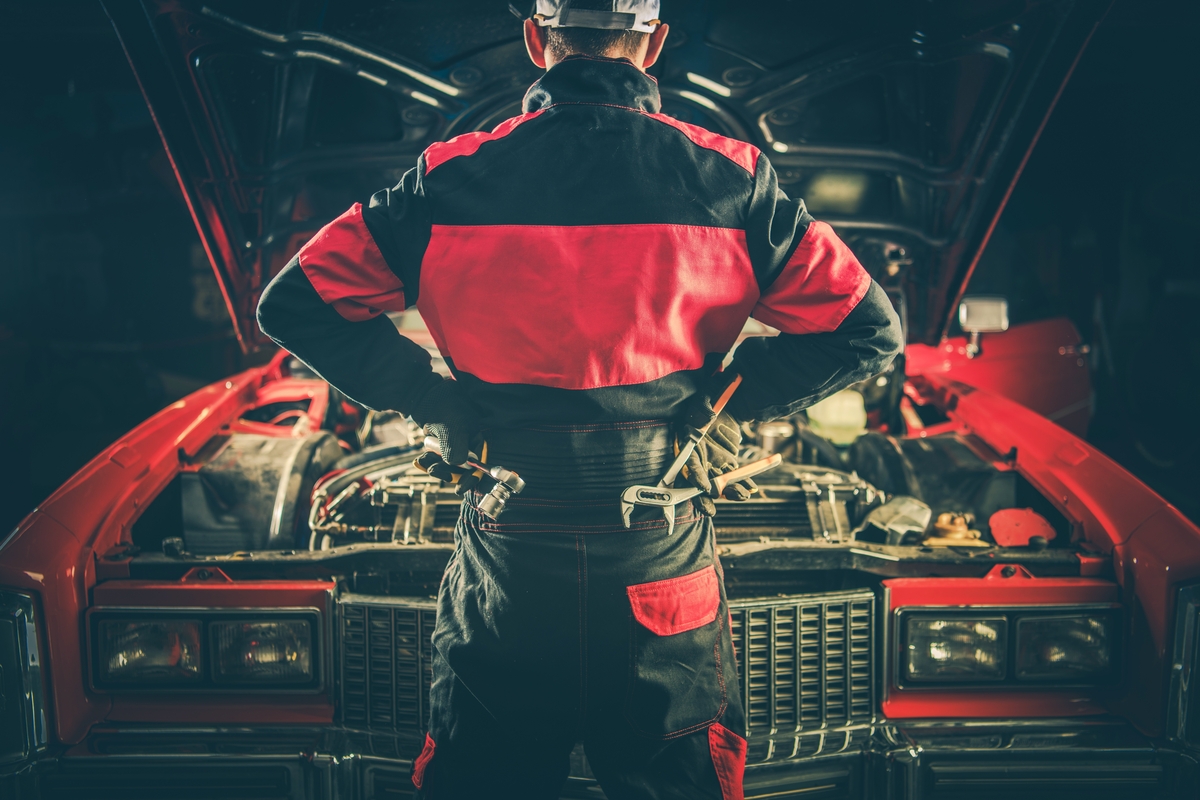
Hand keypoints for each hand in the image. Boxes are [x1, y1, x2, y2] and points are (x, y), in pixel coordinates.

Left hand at [409, 380, 482, 494]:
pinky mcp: (442, 443)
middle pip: (464, 467)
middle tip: (436, 471)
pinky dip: (430, 461)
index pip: (481, 463)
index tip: (460, 489)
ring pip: (449, 464)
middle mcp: (470, 442)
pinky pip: (438, 458)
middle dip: (450, 472)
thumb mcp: (452, 428)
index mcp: (480, 437)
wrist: (422, 395)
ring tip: (427, 463)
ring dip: (437, 467)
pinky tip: (422, 460)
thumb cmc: (443, 405)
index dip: (472, 478)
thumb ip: (456, 448)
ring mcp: (456, 443)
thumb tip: (456, 465)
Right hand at [679, 373, 756, 515]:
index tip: (703, 486)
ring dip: (728, 490)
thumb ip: (704, 406)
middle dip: (708, 494)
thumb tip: (708, 416)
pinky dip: (741, 483)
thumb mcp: (706, 397)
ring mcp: (712, 459)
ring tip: (742, 495)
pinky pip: (732, 475)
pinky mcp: (725, 460)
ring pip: (718, 480)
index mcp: (687, 441)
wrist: (729, 396)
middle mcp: (698, 454)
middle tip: (714, 507)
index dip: (695, 476)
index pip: (688, 463)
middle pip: (701, 478)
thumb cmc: (713, 395)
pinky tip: (751, 488)